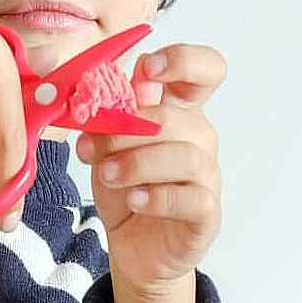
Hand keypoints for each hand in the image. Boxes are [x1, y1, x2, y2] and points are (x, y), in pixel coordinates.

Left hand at [75, 43, 225, 295]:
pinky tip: (134, 201)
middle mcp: (197, 136)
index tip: (149, 68)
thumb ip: (104, 117)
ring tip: (108, 175)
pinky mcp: (207, 212)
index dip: (183, 60)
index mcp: (174, 109)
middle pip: (176, 117)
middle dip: (128, 130)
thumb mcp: (103, 144)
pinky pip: (192, 197)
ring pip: (185, 156)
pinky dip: (157, 197)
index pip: (204, 69)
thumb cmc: (122, 183)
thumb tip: (96, 100)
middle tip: (94, 148)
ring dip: (138, 163)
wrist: (132, 242)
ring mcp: (206, 175)